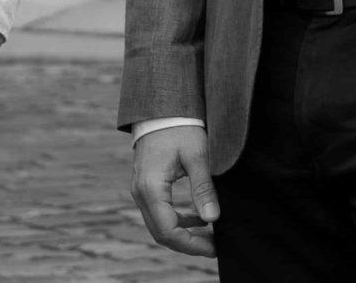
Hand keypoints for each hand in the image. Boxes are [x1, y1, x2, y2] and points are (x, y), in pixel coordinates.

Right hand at [130, 126, 220, 257]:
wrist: (162, 106)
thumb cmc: (180, 126)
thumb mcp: (197, 155)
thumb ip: (203, 188)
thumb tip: (213, 218)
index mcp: (151, 187)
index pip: (168, 230)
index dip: (191, 244)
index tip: (213, 248)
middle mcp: (140, 192)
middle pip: (161, 232)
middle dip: (188, 243)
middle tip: (214, 247)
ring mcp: (141, 189)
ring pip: (160, 224)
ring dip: (184, 233)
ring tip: (210, 235)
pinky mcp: (147, 185)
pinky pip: (160, 211)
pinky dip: (178, 220)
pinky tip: (199, 216)